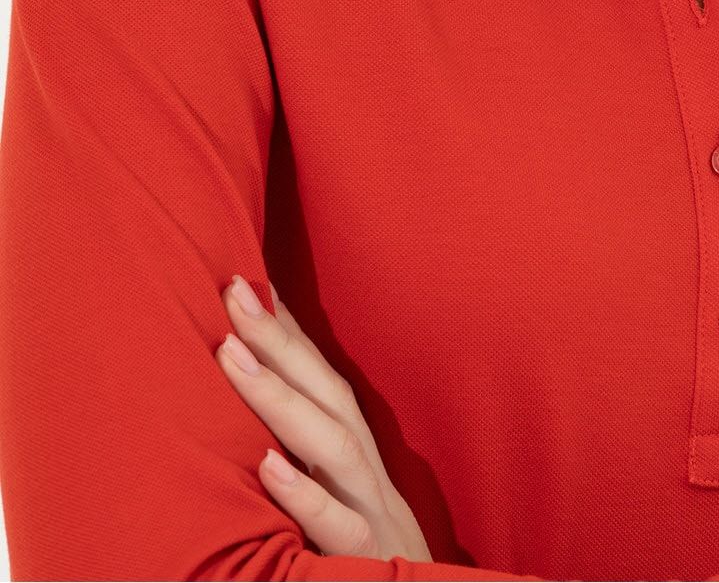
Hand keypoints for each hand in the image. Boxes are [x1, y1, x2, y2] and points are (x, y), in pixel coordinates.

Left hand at [215, 273, 433, 563]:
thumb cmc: (369, 558)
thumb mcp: (345, 501)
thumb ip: (312, 455)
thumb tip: (255, 405)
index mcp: (360, 456)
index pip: (325, 379)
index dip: (290, 330)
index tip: (247, 281)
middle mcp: (369, 473)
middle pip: (328, 394)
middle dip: (280, 340)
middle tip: (231, 291)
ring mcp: (371, 515)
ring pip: (331, 446)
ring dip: (279, 396)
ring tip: (231, 356)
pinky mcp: (365, 561)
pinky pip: (335, 527)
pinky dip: (302, 495)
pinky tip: (266, 466)